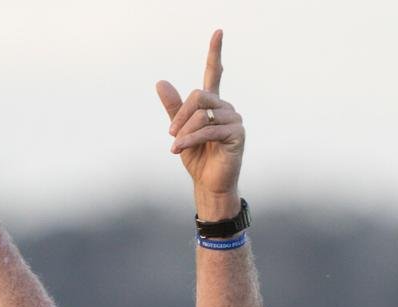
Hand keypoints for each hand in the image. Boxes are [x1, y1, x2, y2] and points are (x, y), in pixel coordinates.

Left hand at [156, 30, 244, 220]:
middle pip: (199, 95)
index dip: (215, 53)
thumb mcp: (179, 131)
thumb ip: (172, 108)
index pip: (214, 73)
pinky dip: (189, 139)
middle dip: (180, 114)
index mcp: (213, 104)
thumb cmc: (197, 158)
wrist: (208, 183)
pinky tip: (178, 149)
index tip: (218, 32)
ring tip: (175, 147)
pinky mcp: (236, 134)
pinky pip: (208, 130)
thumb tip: (161, 82)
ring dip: (184, 131)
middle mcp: (226, 107)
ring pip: (201, 113)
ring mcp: (234, 119)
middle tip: (170, 133)